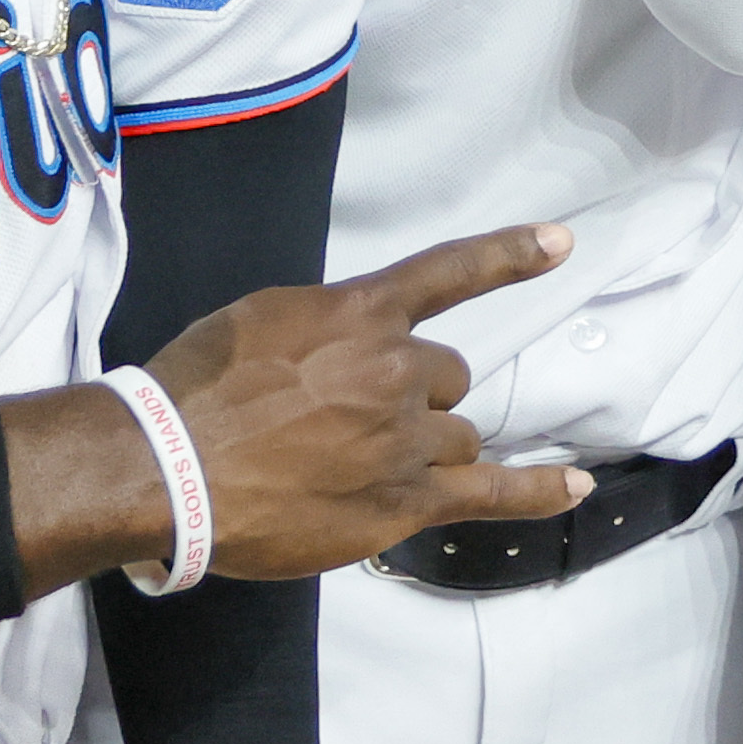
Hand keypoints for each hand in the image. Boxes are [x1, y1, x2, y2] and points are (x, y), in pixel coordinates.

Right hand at [148, 224, 590, 579]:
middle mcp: (395, 369)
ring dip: (427, 447)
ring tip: (357, 471)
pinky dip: (539, 490)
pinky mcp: (406, 501)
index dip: (508, 255)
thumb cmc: (197, 392)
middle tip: (349, 425)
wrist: (169, 470)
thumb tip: (353, 346)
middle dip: (415, 396)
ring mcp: (407, 438)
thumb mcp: (263, 322)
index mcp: (359, 315)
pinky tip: (573, 487)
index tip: (561, 242)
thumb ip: (326, 328)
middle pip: (448, 378)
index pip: (447, 274)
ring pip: (457, 435)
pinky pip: (493, 492)